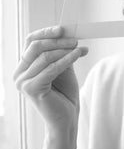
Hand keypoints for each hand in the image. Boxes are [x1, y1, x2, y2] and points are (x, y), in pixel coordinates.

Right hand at [13, 26, 87, 148]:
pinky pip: (51, 68)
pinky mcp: (32, 89)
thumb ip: (62, 53)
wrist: (67, 119)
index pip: (31, 42)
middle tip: (76, 40)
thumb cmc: (65, 94)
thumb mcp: (63, 68)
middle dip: (58, 41)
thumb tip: (70, 35)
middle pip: (36, 46)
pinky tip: (78, 55)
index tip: (63, 29)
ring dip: (65, 50)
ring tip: (80, 48)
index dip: (46, 33)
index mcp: (24, 67)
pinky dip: (66, 59)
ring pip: (44, 56)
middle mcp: (19, 73)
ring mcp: (23, 82)